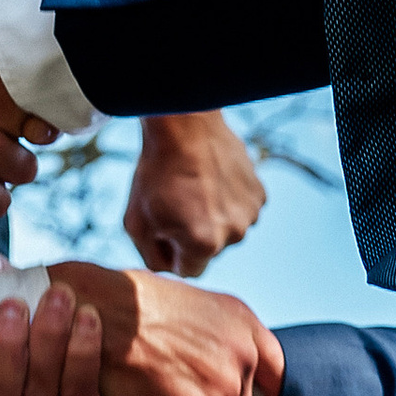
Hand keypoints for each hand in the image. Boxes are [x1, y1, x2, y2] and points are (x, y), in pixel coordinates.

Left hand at [123, 111, 266, 276]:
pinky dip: (227, 201)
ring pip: (226, 230)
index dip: (170, 250)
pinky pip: (240, 210)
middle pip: (209, 251)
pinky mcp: (260, 194)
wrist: (183, 124)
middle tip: (176, 202)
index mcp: (203, 245)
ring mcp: (251, 213)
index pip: (187, 271)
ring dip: (211, 218)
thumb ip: (152, 258)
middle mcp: (234, 234)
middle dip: (192, 235)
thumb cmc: (155, 173)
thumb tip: (170, 269)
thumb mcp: (135, 223)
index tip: (163, 226)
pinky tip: (210, 179)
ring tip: (194, 188)